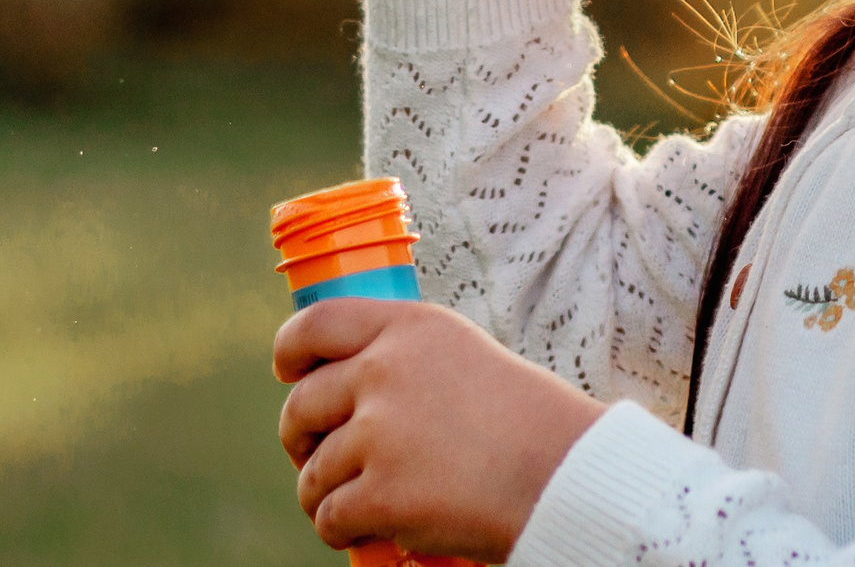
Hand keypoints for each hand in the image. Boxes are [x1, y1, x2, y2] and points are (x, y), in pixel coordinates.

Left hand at [277, 298, 607, 562]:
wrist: (565, 475)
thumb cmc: (525, 423)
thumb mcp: (464, 357)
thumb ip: (405, 359)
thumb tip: (340, 383)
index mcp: (410, 328)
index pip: (317, 324)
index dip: (291, 351)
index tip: (289, 373)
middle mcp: (386, 371)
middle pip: (302, 404)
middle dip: (302, 437)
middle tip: (321, 456)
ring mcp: (380, 433)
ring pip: (313, 471)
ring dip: (327, 492)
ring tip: (364, 502)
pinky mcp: (381, 493)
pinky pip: (328, 515)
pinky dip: (342, 530)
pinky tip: (373, 529)